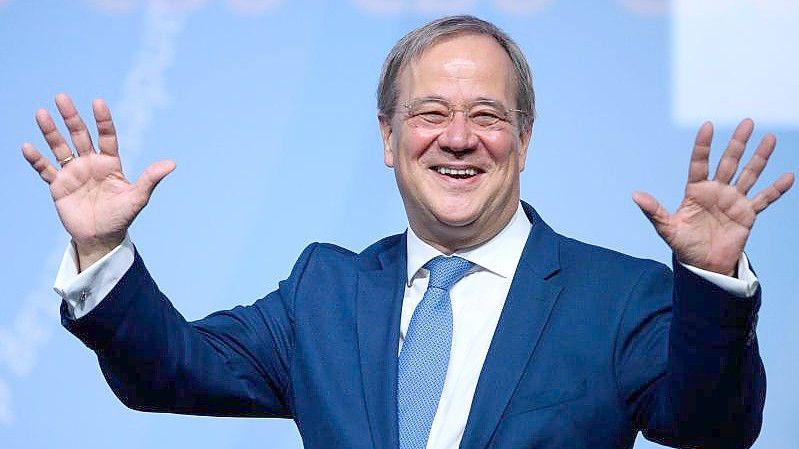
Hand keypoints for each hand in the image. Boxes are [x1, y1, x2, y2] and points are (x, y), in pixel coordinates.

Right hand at [22, 93, 174, 269]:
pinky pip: (45, 169)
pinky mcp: (58, 185)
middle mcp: (90, 163)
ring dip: (51, 132)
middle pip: (79, 135)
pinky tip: (27, 147)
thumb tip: (172, 163)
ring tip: (41, 113)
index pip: (106, 136)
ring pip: (60, 148)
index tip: (97, 102)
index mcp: (110, 163)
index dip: (102, 120)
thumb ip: (150, 179)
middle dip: (71, 117)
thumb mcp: (137, 198)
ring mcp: (73, 173)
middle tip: (62, 97)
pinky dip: (36, 159)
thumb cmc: (121, 217)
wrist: (101, 238)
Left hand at [633, 119, 793, 275]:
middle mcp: (716, 191)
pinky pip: (764, 199)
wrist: (704, 264)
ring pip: (749, 174)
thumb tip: (635, 195)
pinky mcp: (747, 214)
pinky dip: (776, 189)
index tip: (708, 126)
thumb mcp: (667, 228)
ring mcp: (733, 201)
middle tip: (747, 122)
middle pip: (729, 162)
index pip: (699, 163)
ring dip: (760, 158)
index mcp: (696, 191)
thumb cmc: (684, 245)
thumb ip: (654, 211)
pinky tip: (788, 177)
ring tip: (770, 138)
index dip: (703, 146)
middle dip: (738, 143)